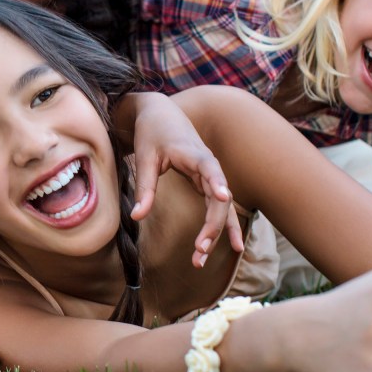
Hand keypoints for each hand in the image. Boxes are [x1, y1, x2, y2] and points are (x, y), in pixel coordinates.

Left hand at [116, 92, 241, 265]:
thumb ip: (144, 188)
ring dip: (216, 231)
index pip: (210, 169)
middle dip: (212, 225)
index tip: (223, 196)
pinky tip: (234, 247)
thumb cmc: (152, 132)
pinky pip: (220, 206)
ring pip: (221, 206)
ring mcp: (210, 175)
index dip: (218, 182)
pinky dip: (224, 225)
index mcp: (194, 154)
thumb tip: (137, 217)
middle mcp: (208, 165)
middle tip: (199, 249)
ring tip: (202, 258)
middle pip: (219, 198)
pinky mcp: (207, 182)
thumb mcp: (144, 157)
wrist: (160, 113)